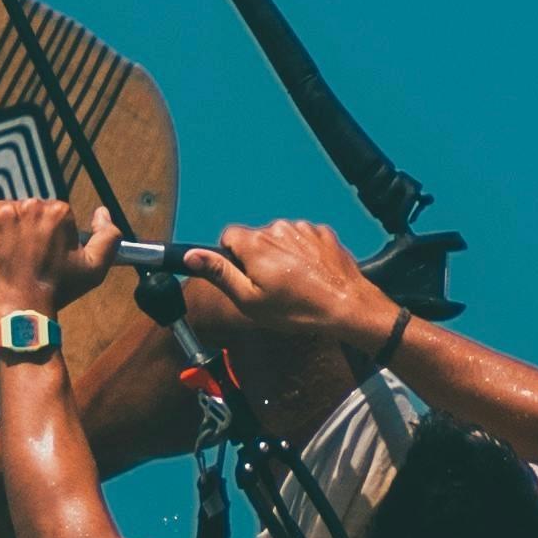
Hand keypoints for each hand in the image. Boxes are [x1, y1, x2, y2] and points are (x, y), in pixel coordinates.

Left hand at [0, 193, 115, 313]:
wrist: (20, 311)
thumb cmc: (56, 291)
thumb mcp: (94, 268)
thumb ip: (109, 236)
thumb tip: (102, 212)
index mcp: (58, 212)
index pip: (49, 211)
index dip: (46, 232)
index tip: (41, 251)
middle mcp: (30, 206)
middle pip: (26, 208)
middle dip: (25, 227)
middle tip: (23, 255)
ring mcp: (2, 213)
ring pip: (3, 208)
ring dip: (4, 226)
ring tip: (6, 253)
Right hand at [181, 216, 403, 363]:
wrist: (347, 306)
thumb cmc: (298, 309)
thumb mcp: (250, 299)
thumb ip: (219, 273)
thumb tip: (191, 255)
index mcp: (255, 244)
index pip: (228, 236)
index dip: (232, 258)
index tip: (244, 277)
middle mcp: (277, 228)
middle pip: (255, 238)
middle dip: (258, 259)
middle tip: (272, 287)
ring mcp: (303, 229)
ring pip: (280, 239)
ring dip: (282, 256)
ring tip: (296, 284)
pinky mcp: (322, 233)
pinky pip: (303, 240)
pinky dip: (304, 254)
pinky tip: (311, 275)